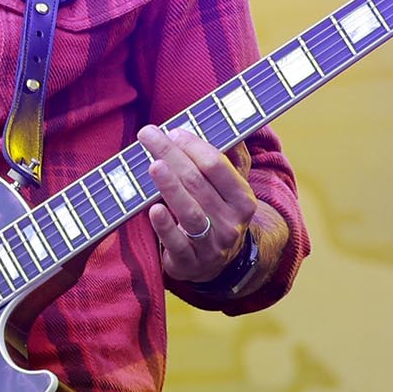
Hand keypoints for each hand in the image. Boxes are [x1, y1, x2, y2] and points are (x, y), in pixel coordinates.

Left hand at [140, 125, 256, 284]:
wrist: (218, 264)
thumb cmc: (218, 214)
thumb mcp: (232, 189)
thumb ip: (231, 160)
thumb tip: (229, 127)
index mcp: (243, 199)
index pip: (217, 167)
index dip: (194, 146)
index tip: (173, 132)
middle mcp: (231, 222)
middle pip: (198, 184)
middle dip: (172, 155)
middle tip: (148, 135)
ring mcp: (212, 245)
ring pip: (189, 212)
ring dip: (170, 187)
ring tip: (154, 165)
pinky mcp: (190, 263)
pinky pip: (177, 243)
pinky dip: (165, 226)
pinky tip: (153, 209)